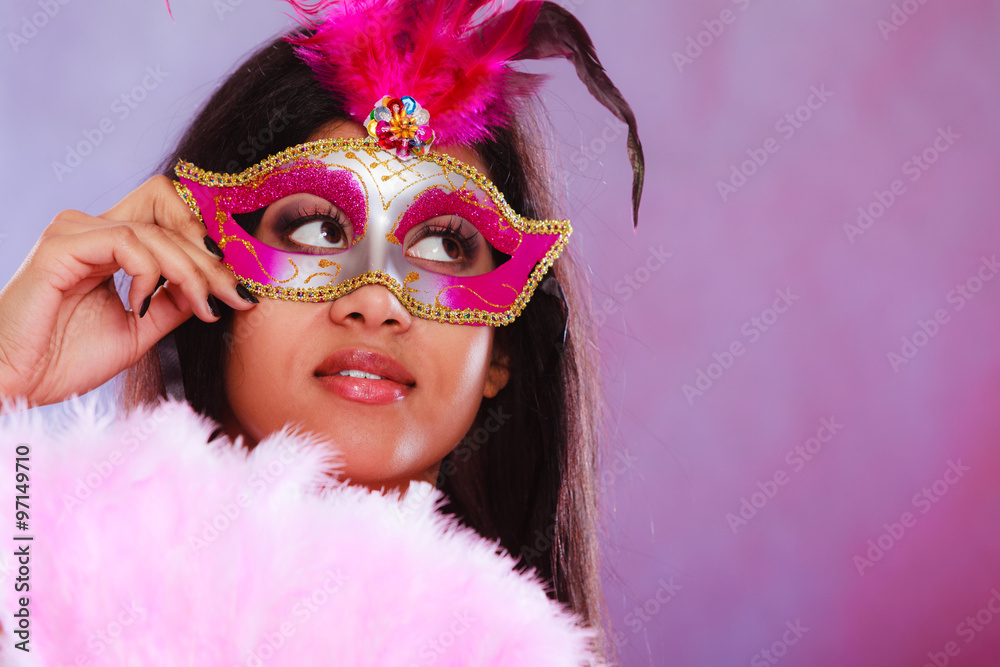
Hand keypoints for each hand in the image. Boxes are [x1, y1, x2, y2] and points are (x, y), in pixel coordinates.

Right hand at [0, 175, 257, 406]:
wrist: (21, 384)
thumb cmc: (68, 358)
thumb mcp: (143, 327)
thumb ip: (177, 299)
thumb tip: (220, 285)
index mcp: (109, 242)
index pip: (170, 213)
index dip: (210, 239)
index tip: (240, 282)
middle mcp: (91, 228)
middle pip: (171, 212)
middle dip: (212, 258)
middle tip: (235, 296)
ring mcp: (74, 232)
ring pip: (157, 231)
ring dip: (190, 271)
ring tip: (200, 307)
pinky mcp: (60, 246)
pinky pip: (127, 243)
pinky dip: (151, 274)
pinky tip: (144, 306)